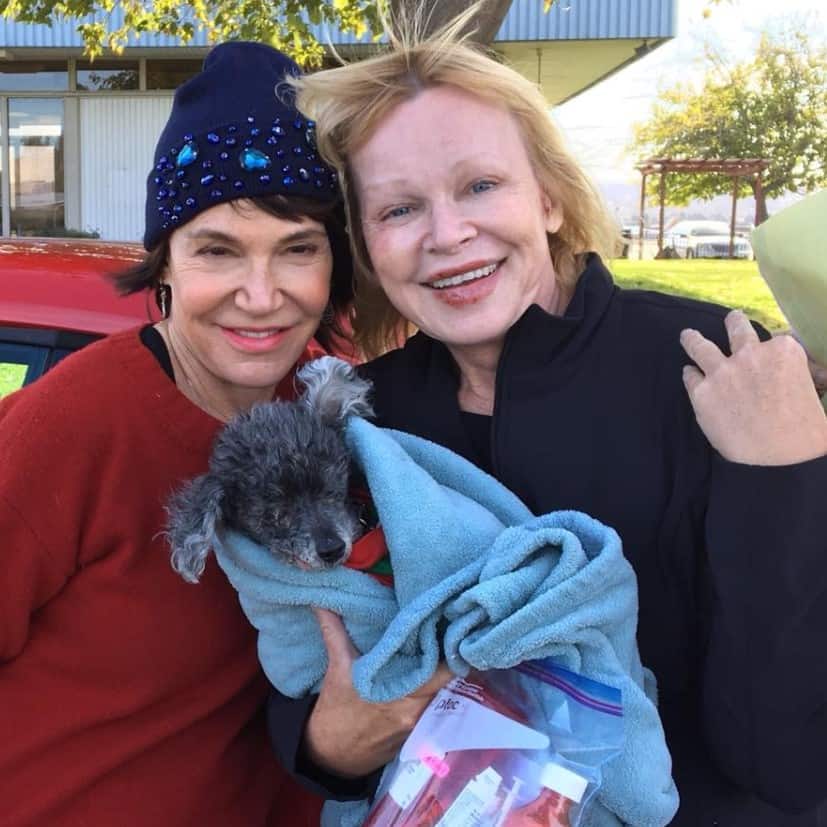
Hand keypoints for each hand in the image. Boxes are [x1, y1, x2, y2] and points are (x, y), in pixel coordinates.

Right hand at [302, 608, 452, 778]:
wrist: (329, 757)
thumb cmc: (334, 712)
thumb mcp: (336, 668)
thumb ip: (334, 632)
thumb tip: (322, 600)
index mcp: (401, 693)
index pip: (444, 670)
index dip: (450, 648)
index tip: (450, 625)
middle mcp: (416, 709)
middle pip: (446, 678)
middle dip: (446, 656)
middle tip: (445, 630)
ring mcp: (417, 723)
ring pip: (440, 691)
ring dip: (439, 672)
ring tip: (438, 646)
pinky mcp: (415, 732)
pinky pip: (431, 705)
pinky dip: (431, 689)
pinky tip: (426, 674)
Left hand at [680, 310, 826, 465]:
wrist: (778, 460)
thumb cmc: (805, 430)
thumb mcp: (816, 391)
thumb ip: (806, 374)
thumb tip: (813, 372)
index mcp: (784, 351)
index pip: (779, 339)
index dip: (776, 348)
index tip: (772, 351)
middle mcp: (749, 355)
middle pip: (737, 328)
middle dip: (734, 322)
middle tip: (731, 318)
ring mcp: (721, 372)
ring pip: (700, 345)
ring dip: (693, 339)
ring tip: (687, 335)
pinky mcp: (701, 393)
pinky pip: (690, 376)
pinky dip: (690, 374)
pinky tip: (689, 373)